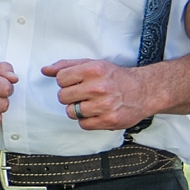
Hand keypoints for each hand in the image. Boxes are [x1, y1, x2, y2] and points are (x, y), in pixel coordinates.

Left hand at [45, 59, 162, 132]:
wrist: (144, 91)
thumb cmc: (115, 77)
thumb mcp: (92, 64)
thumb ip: (67, 66)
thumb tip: (45, 70)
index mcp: (93, 70)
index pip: (60, 78)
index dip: (65, 81)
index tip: (75, 82)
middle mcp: (99, 87)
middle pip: (63, 97)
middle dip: (70, 96)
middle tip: (83, 94)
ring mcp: (104, 105)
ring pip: (71, 112)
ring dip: (77, 109)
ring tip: (90, 103)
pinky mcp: (109, 120)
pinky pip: (83, 124)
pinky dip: (87, 120)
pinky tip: (96, 112)